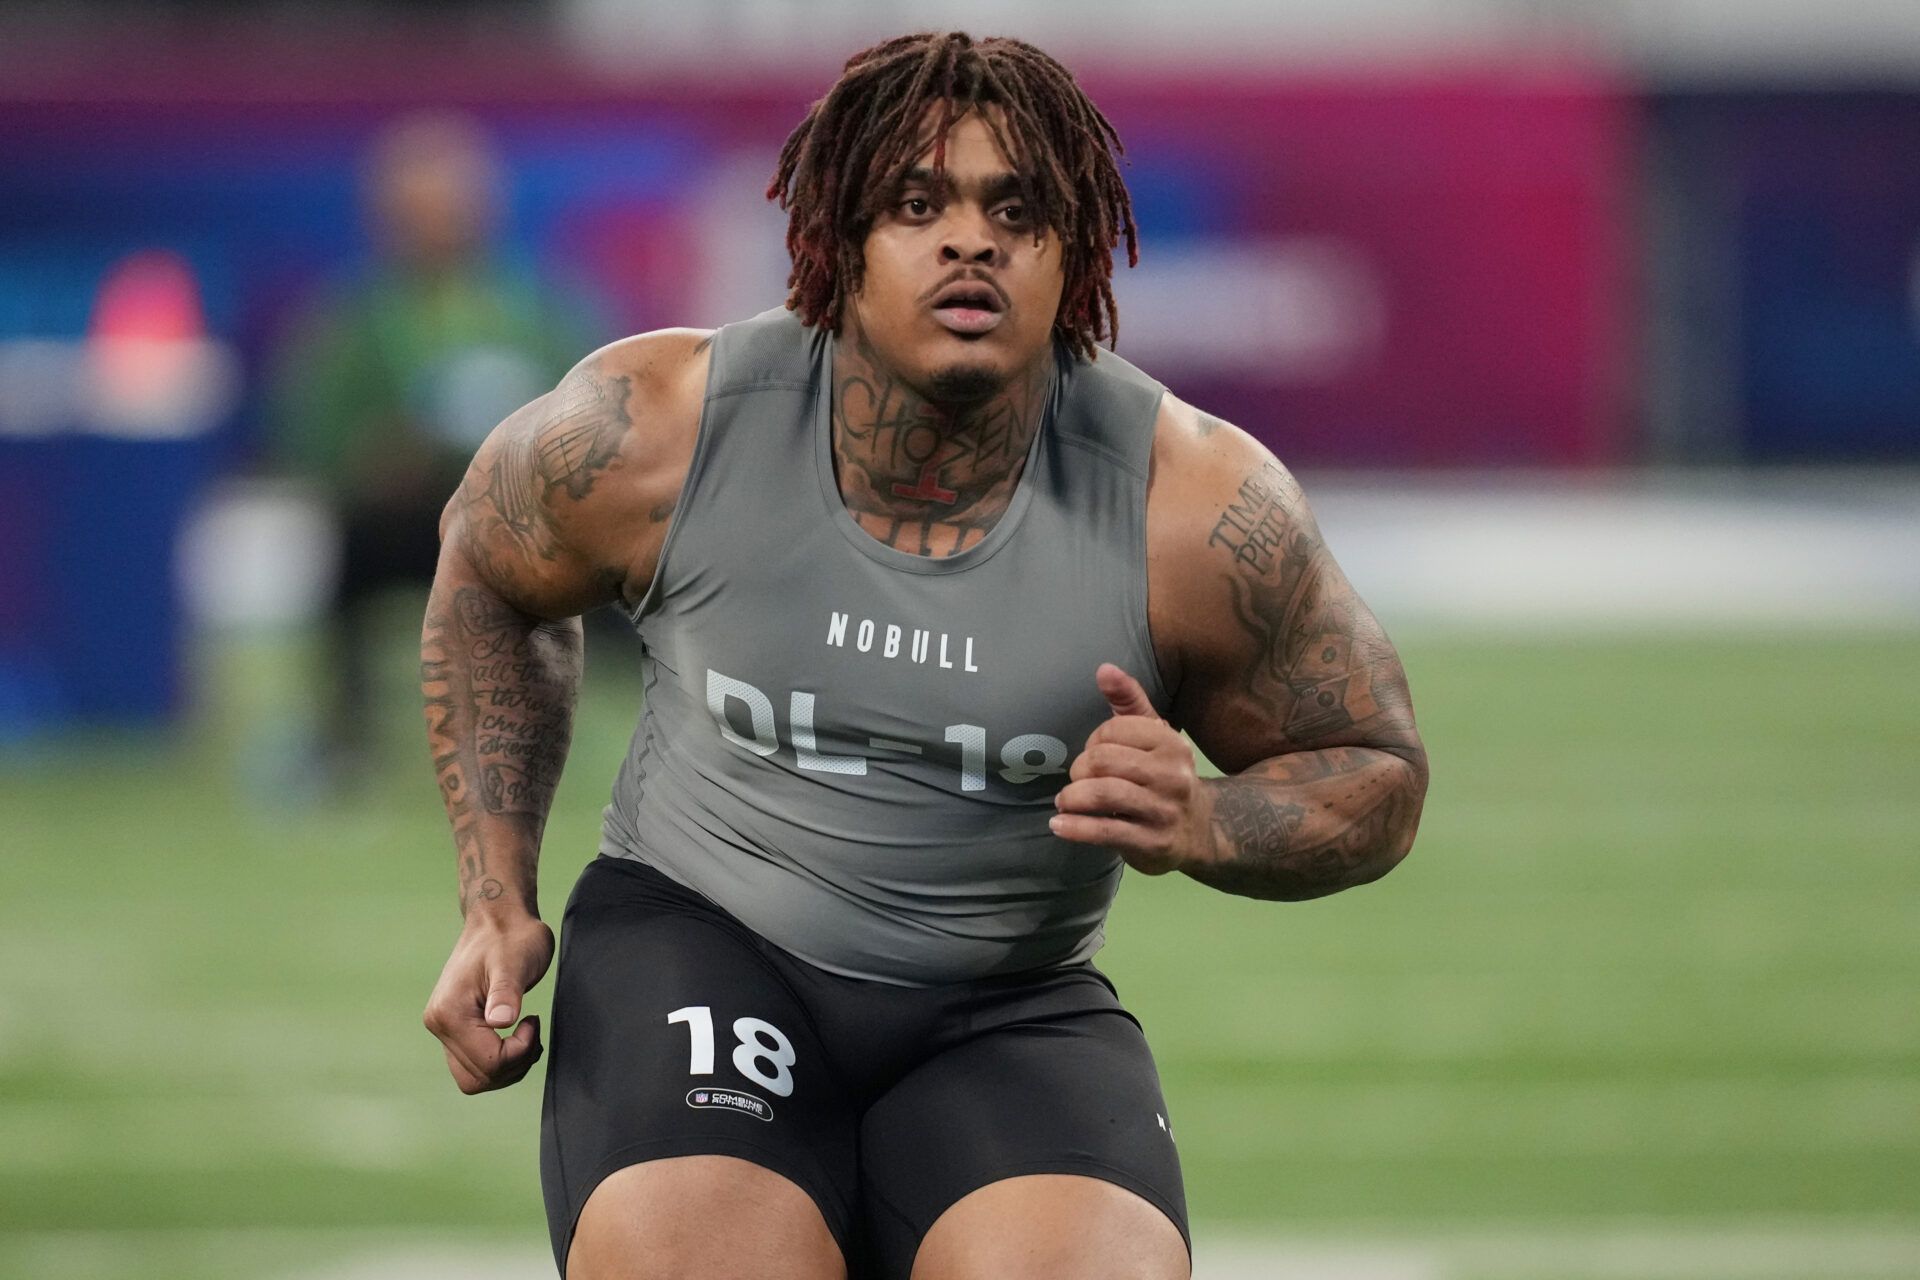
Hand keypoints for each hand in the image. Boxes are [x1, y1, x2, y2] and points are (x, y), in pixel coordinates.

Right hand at [422, 908, 554, 1093]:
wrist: (497, 920)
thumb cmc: (511, 937)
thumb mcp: (514, 961)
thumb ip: (506, 991)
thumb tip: (500, 1021)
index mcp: (449, 1012)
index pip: (488, 1063)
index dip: (519, 1052)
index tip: (532, 1020)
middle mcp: (438, 1024)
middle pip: (479, 1078)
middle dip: (514, 1064)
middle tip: (532, 1030)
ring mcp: (444, 1028)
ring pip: (474, 1078)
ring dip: (507, 1067)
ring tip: (527, 1033)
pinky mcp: (454, 1029)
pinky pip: (474, 1066)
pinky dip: (499, 1062)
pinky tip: (517, 1037)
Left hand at [1050, 663, 1210, 874]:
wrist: (1198, 830)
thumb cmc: (1164, 775)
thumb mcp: (1152, 735)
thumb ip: (1128, 701)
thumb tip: (1104, 668)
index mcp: (1171, 743)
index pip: (1113, 731)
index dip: (1093, 742)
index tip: (1095, 755)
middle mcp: (1172, 775)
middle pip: (1103, 761)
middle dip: (1079, 770)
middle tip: (1078, 780)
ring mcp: (1164, 810)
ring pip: (1102, 794)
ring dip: (1072, 797)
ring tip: (1066, 802)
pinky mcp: (1153, 842)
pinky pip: (1104, 830)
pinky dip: (1074, 827)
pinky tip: (1059, 825)